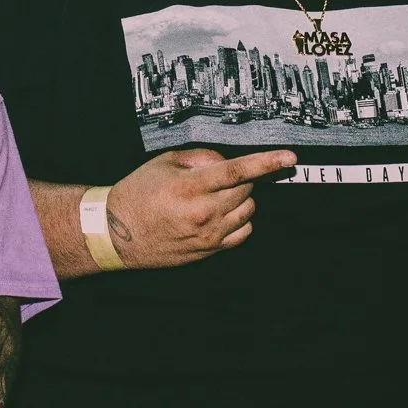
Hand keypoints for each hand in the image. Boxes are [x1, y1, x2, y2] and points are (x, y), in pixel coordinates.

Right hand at [102, 147, 297, 268]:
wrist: (118, 233)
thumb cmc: (138, 194)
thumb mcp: (165, 163)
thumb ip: (201, 157)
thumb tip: (228, 161)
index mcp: (190, 187)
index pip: (238, 171)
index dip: (266, 162)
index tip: (289, 157)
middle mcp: (203, 213)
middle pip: (246, 189)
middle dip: (240, 178)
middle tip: (217, 178)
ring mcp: (209, 235)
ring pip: (248, 210)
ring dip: (240, 198)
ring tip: (215, 196)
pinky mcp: (210, 250)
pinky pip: (243, 232)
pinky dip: (239, 219)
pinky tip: (221, 214)